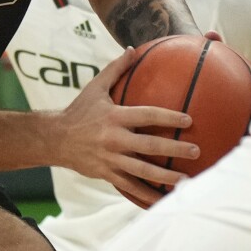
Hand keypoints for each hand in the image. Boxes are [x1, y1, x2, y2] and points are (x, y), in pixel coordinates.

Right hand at [53, 47, 198, 206]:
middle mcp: (113, 139)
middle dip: (174, 150)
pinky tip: (163, 201)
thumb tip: (132, 49)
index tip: (188, 120)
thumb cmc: (78, 111)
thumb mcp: (95, 87)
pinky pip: (130, 187)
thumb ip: (115, 69)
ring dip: (166, 177)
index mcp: (114, 117)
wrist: (55, 139)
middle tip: (195, 151)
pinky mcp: (107, 174)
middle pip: (149, 147)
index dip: (168, 117)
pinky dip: (146, 196)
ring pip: (142, 171)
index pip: (146, 116)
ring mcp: (111, 160)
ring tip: (186, 181)